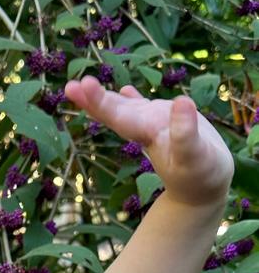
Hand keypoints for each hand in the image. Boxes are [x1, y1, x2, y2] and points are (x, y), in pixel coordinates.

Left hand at [65, 75, 233, 207]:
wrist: (204, 189)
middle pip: (113, 112)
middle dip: (92, 99)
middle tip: (69, 87)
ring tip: (84, 83)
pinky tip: (125, 89)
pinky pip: (145, 108)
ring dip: (105, 97)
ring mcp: (152, 125)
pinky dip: (134, 99)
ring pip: (124, 108)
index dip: (100, 101)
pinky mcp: (165, 124)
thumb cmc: (200, 176)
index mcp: (146, 134)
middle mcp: (143, 128)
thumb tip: (181, 102)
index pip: (118, 116)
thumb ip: (185, 133)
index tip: (84, 85)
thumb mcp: (194, 156)